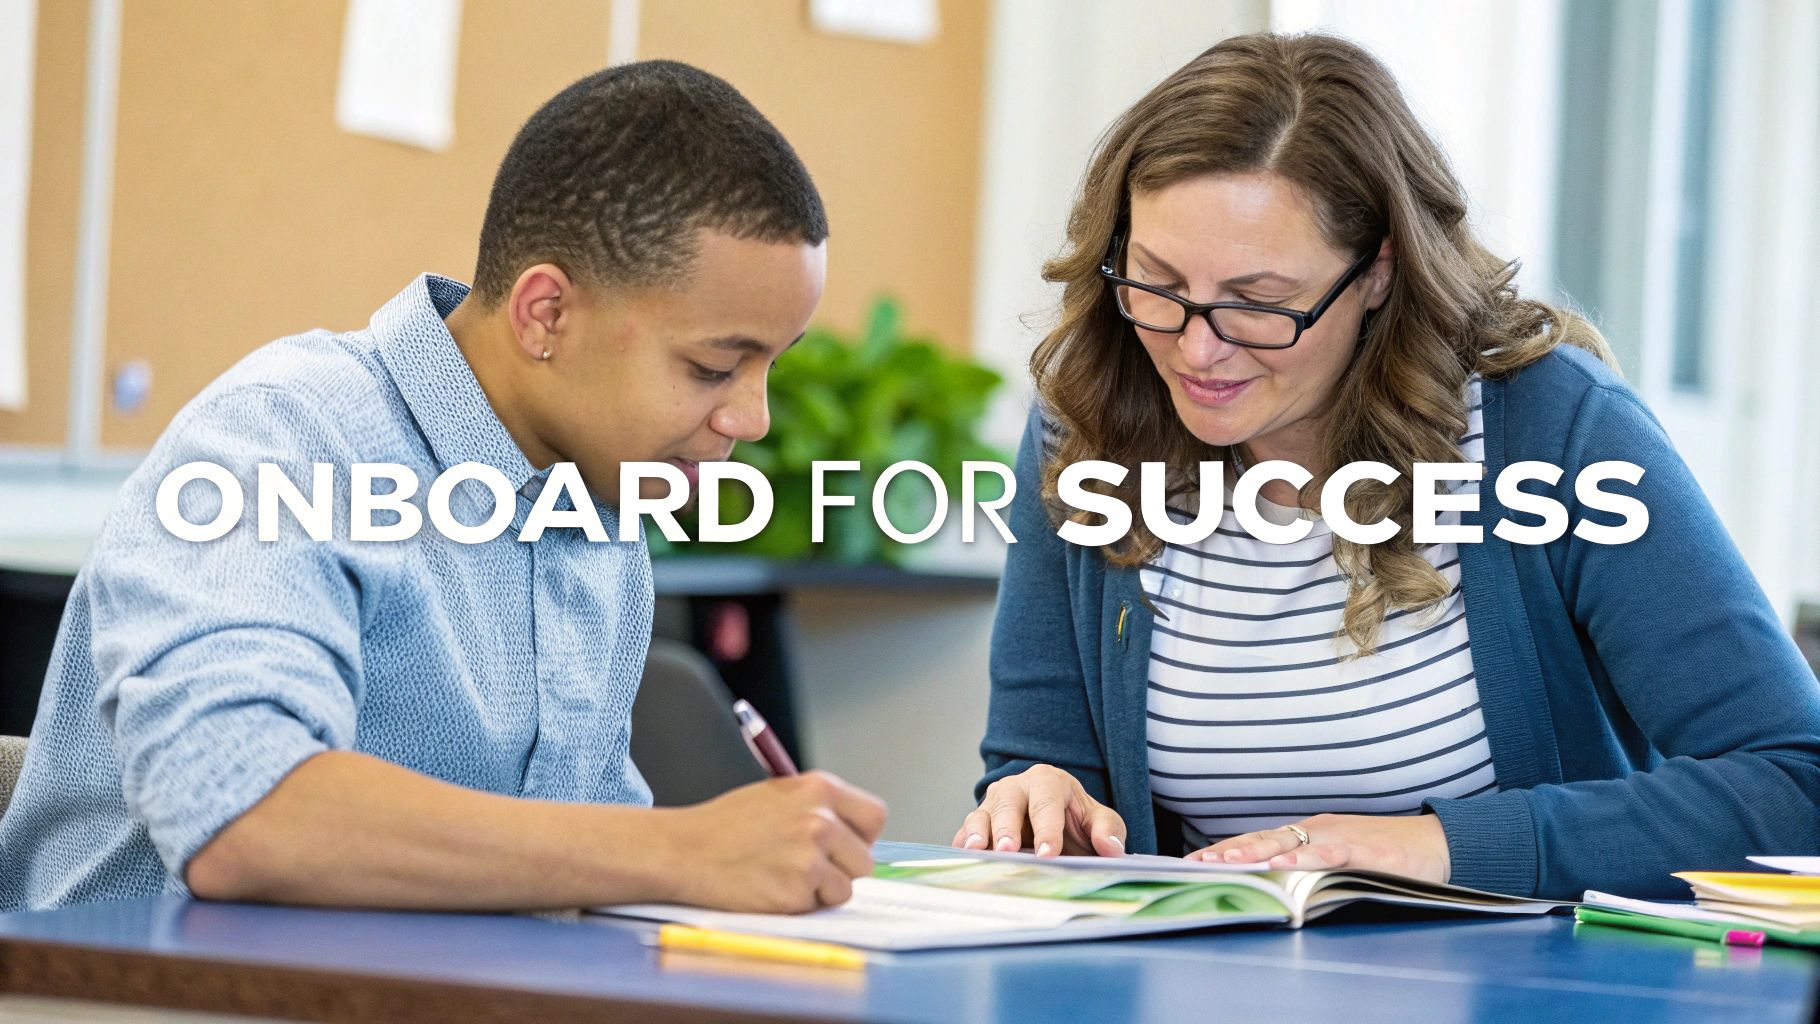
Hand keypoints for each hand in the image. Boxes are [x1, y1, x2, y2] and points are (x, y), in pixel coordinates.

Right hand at [663, 771, 887, 912]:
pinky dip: (800, 905)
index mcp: (820, 788)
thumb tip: (854, 836)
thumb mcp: (779, 795)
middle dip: (842, 870)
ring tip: (784, 876)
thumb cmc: (726, 825)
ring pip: (846, 888)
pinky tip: (771, 889)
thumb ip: (819, 809)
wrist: (684, 850)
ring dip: (821, 891)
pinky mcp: (797, 889)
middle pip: (865, 860)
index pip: (875, 816)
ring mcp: (810, 855)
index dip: (861, 836)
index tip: (844, 846)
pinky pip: (819, 907)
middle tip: (806, 868)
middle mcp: (820, 819)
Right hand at [951, 764, 1126, 857]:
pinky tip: (963, 860)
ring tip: (977, 850)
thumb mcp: (1099, 820)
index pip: (1046, 803)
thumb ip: (1108, 830)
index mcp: (1048, 781)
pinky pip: (965, 832)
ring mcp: (992, 804)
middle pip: (1008, 804)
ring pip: (981, 815)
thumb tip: (1111, 848)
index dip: (1047, 829)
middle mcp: (1016, 787)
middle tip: (1007, 850)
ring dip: (978, 833)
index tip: (1049, 854)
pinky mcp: (978, 823)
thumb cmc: (1076, 820)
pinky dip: (963, 845)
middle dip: (1007, 828)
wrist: (1056, 822)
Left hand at [1188, 813, 1450, 882]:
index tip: (1191, 863)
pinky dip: (1308, 859)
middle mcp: (1317, 831)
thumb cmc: (1382, 851)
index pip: (1256, 841)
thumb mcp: (1334, 857)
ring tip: (1229, 862)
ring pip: (1291, 844)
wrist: (1434, 842)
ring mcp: (1341, 838)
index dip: (1225, 851)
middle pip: (1264, 840)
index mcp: (1306, 833)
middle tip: (1198, 865)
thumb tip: (1267, 883)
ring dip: (1257, 853)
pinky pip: (1333, 854)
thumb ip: (1303, 866)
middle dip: (1229, 853)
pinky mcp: (1367, 851)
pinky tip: (1288, 865)